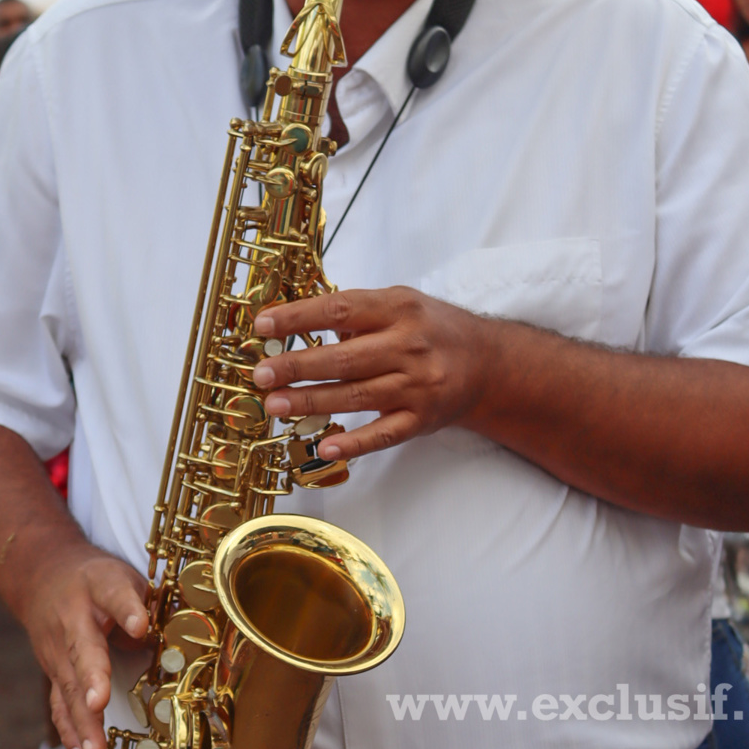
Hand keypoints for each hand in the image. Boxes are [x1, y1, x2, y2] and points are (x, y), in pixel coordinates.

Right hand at [17, 539, 148, 748]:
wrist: (44, 577)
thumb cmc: (95, 580)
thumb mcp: (123, 576)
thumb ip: (147, 603)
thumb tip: (176, 634)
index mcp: (98, 585)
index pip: (114, 594)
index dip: (128, 610)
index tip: (139, 625)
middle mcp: (73, 618)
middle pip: (83, 648)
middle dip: (91, 677)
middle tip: (98, 702)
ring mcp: (58, 647)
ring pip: (69, 685)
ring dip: (82, 719)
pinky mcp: (52, 671)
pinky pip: (59, 702)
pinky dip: (70, 730)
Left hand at [251, 287, 487, 459]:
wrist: (488, 364)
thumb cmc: (431, 328)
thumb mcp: (399, 302)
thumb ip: (355, 311)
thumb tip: (298, 322)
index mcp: (398, 309)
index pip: (339, 309)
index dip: (298, 318)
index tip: (263, 325)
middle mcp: (408, 346)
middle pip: (344, 358)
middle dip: (296, 366)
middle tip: (260, 374)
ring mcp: (416, 386)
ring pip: (356, 396)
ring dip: (311, 402)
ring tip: (274, 405)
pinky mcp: (421, 420)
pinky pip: (383, 434)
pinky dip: (354, 442)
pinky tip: (324, 445)